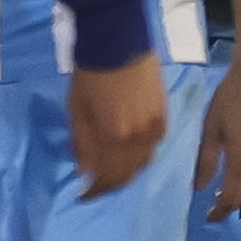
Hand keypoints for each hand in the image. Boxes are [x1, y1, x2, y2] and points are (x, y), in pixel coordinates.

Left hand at [66, 53, 167, 199]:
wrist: (118, 44)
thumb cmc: (89, 76)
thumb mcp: (76, 111)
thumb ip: (81, 144)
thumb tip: (84, 172)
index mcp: (114, 137)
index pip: (107, 178)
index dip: (95, 192)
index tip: (82, 196)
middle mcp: (139, 137)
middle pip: (128, 175)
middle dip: (110, 185)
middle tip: (95, 187)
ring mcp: (155, 127)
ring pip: (144, 163)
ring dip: (126, 172)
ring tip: (110, 173)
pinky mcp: (164, 115)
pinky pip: (153, 146)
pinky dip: (140, 156)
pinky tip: (127, 154)